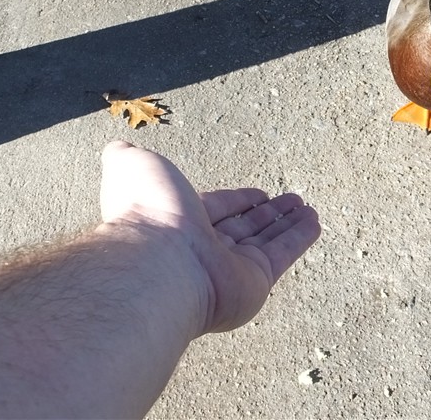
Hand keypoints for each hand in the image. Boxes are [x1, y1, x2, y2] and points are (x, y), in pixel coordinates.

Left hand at [99, 141, 320, 335]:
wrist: (158, 262)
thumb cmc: (147, 211)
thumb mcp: (131, 167)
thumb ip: (126, 157)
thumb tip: (116, 147)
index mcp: (179, 222)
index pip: (217, 208)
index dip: (239, 200)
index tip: (259, 194)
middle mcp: (204, 248)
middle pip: (244, 228)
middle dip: (267, 214)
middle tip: (291, 200)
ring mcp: (229, 269)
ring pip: (265, 241)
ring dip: (288, 224)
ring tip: (309, 208)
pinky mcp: (253, 284)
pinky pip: (281, 255)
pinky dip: (299, 239)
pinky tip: (314, 222)